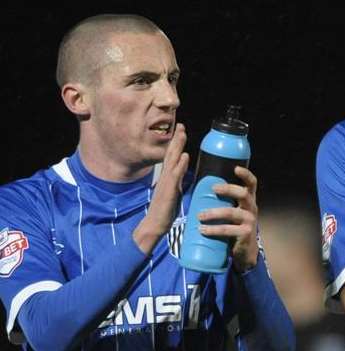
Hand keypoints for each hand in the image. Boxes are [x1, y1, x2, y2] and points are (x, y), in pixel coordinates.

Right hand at [134, 123, 189, 252]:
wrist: (154, 225)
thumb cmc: (164, 211)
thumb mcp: (174, 191)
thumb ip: (178, 179)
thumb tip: (182, 169)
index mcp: (168, 177)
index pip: (172, 156)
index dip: (176, 143)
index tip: (180, 130)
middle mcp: (166, 177)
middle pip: (171, 154)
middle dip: (176, 139)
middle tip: (181, 125)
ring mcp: (166, 183)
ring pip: (172, 161)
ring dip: (177, 146)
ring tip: (182, 133)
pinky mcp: (168, 191)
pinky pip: (175, 176)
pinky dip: (180, 165)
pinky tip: (184, 156)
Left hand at [197, 166, 259, 271]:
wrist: (245, 251)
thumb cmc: (235, 227)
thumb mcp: (234, 211)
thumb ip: (225, 201)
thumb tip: (200, 188)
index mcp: (249, 200)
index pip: (252, 183)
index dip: (246, 174)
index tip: (236, 168)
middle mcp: (252, 208)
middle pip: (243, 194)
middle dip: (228, 189)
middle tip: (213, 189)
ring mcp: (250, 221)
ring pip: (232, 212)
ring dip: (214, 213)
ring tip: (199, 215)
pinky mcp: (245, 234)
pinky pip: (228, 230)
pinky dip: (213, 229)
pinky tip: (203, 230)